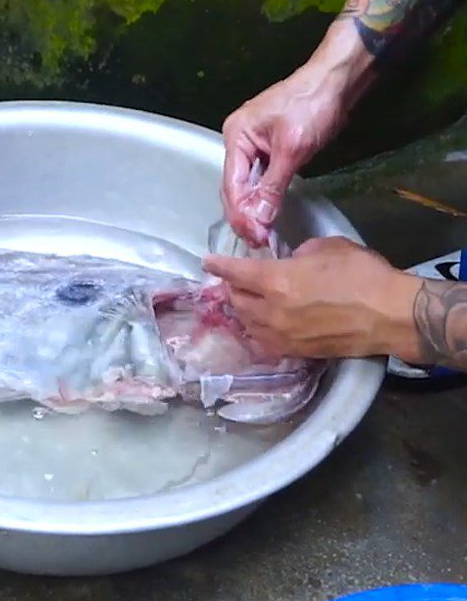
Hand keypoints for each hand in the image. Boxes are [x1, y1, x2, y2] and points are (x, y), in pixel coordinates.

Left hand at [203, 236, 421, 361]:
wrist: (391, 316)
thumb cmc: (362, 275)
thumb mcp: (327, 248)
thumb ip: (299, 254)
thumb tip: (291, 262)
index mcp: (276, 281)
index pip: (235, 273)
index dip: (219, 266)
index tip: (208, 262)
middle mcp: (272, 311)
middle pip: (236, 300)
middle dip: (233, 288)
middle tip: (238, 280)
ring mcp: (283, 336)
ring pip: (248, 323)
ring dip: (244, 310)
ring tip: (250, 300)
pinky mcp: (296, 352)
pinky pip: (265, 341)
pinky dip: (260, 330)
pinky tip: (265, 322)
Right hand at [222, 22, 374, 246]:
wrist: (336, 80)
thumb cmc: (313, 106)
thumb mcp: (293, 149)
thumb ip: (273, 186)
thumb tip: (259, 219)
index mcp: (236, 136)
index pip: (232, 183)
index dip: (241, 213)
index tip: (254, 236)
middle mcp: (237, 140)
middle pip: (234, 186)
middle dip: (244, 215)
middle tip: (257, 241)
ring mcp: (251, 144)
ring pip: (246, 184)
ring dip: (252, 209)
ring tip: (261, 234)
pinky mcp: (268, 148)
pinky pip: (259, 178)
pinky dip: (262, 196)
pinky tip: (266, 213)